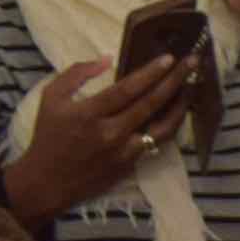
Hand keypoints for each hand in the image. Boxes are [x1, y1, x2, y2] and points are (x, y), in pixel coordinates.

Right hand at [5, 54, 189, 221]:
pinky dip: (170, 126)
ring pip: (162, 128)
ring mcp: (123, 152)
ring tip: (192, 87)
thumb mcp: (51, 98)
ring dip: (180, 106)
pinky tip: (177, 112)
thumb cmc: (48, 136)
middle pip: (151, 104)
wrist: (46, 182)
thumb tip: (107, 58)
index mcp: (90, 114)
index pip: (127, 89)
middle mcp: (110, 133)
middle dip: (175, 81)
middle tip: (193, 63)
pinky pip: (157, 143)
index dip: (151, 73)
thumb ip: (77, 73)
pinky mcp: (130, 166)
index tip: (169, 58)